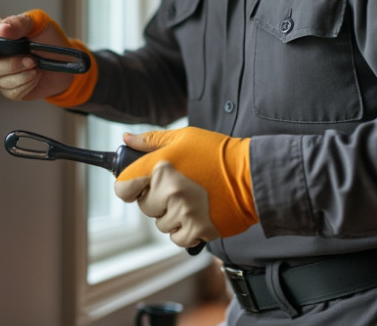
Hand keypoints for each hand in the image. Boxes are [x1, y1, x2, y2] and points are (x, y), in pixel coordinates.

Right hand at [0, 10, 82, 101]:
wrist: (66, 62)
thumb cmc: (49, 39)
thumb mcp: (38, 23)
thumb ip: (19, 23)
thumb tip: (1, 29)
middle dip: (3, 65)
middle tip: (24, 61)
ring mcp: (3, 74)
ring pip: (0, 79)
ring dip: (21, 72)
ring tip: (36, 64)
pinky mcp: (11, 89)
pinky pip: (11, 91)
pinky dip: (26, 83)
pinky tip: (36, 75)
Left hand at [114, 126, 255, 247]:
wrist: (252, 174)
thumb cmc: (218, 154)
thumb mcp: (184, 137)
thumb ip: (151, 141)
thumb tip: (127, 139)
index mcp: (161, 166)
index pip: (123, 187)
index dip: (129, 188)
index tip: (137, 187)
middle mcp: (170, 190)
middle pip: (144, 207)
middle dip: (156, 200)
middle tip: (177, 188)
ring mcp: (184, 212)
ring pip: (161, 224)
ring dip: (171, 216)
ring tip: (191, 200)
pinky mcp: (199, 230)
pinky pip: (177, 238)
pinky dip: (184, 231)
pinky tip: (197, 215)